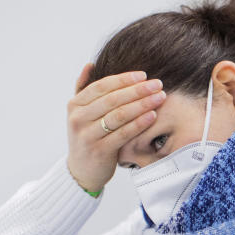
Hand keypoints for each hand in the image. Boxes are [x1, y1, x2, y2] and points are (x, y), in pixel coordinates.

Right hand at [65, 64, 165, 192]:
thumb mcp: (82, 113)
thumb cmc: (88, 137)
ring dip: (142, 104)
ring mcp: (87, 135)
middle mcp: (78, 118)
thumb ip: (84, 89)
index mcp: (75, 105)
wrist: (82, 170)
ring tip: (159, 97)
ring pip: (118, 115)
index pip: (102, 86)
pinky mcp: (99, 150)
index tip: (144, 75)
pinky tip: (153, 115)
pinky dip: (139, 123)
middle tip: (157, 84)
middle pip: (112, 99)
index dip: (124, 79)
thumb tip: (90, 64)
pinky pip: (123, 134)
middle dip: (138, 90)